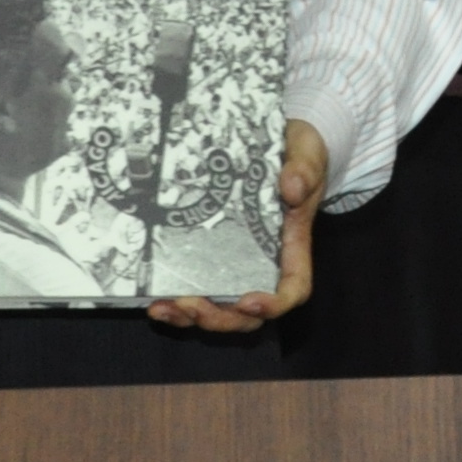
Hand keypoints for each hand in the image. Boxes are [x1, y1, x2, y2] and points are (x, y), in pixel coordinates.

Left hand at [150, 120, 322, 331]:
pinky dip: (177, 302)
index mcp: (292, 245)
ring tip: (163, 308)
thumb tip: (292, 188)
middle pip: (249, 313)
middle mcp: (265, 263)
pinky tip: (153, 300)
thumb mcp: (307, 154)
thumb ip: (305, 169)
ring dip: (192, 317)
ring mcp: (237, 263)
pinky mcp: (212, 255)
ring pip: (220, 308)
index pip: (292, 289)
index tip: (248, 301)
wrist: (282, 144)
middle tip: (190, 305)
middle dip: (220, 317)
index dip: (273, 304)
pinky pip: (198, 289)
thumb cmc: (300, 154)